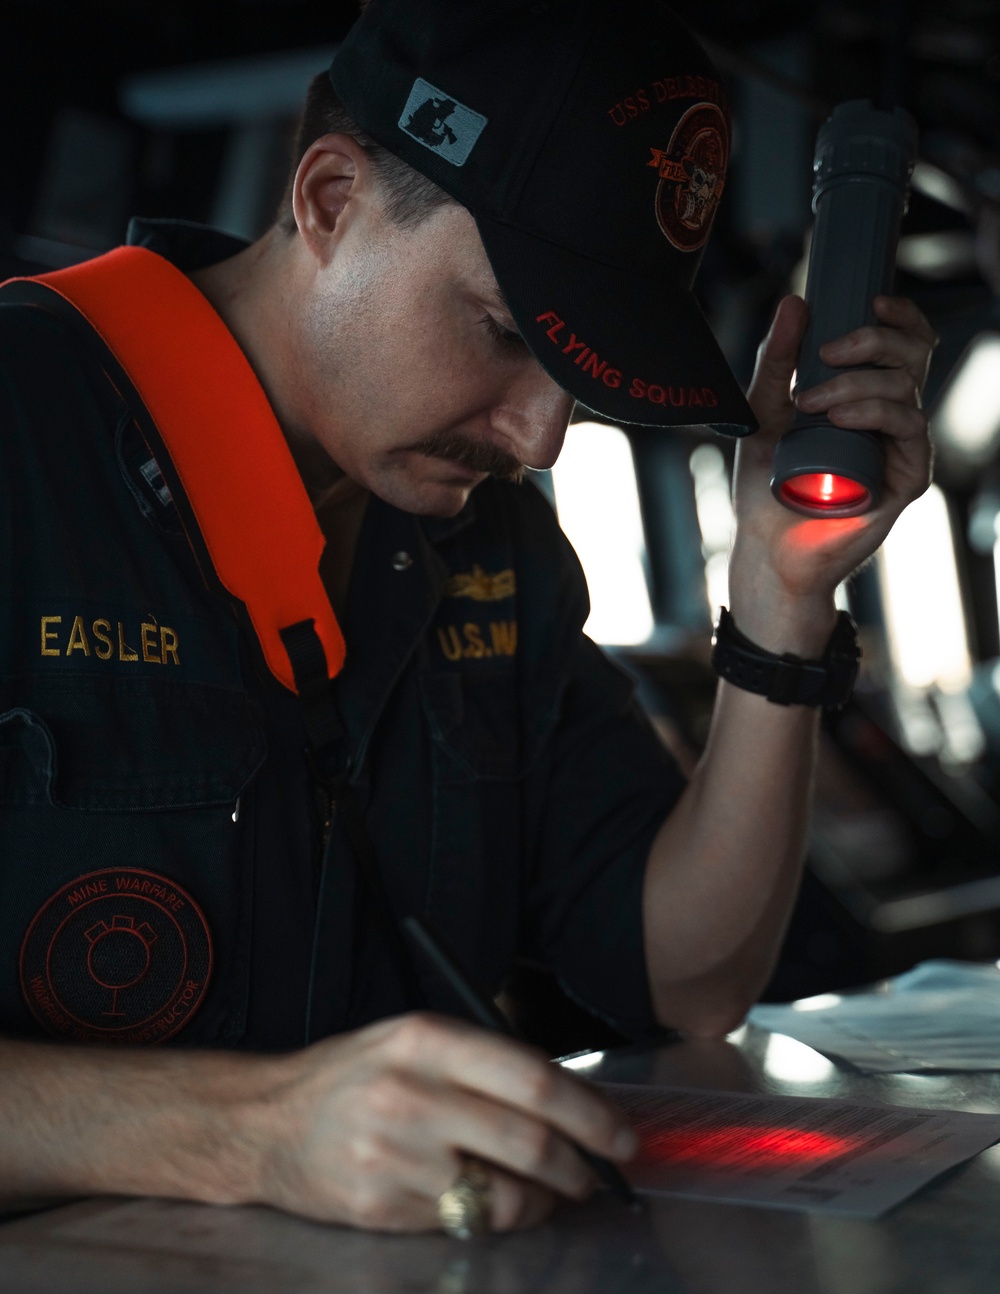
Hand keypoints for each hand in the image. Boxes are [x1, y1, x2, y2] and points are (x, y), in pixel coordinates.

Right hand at [244, 1012, 636, 1231]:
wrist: (265, 1122)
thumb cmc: (352, 1075)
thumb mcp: (412, 1039)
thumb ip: (483, 1061)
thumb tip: (569, 1099)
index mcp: (425, 1039)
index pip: (531, 1076)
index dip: (589, 1110)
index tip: (620, 1131)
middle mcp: (410, 1094)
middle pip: (528, 1140)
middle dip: (581, 1164)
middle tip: (598, 1173)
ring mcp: (393, 1157)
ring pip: (505, 1194)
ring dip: (546, 1200)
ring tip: (552, 1192)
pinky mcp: (380, 1207)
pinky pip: (466, 1223)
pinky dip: (500, 1219)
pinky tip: (502, 1205)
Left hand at [729, 294, 935, 653]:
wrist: (766, 545)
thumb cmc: (767, 483)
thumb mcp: (762, 410)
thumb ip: (776, 359)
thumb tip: (795, 302)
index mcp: (865, 395)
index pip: (904, 344)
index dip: (900, 316)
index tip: (870, 302)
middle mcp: (890, 417)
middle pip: (913, 355)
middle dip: (873, 341)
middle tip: (825, 353)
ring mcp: (900, 447)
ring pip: (905, 389)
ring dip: (857, 383)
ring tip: (811, 404)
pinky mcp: (905, 479)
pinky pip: (909, 429)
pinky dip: (875, 413)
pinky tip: (841, 417)